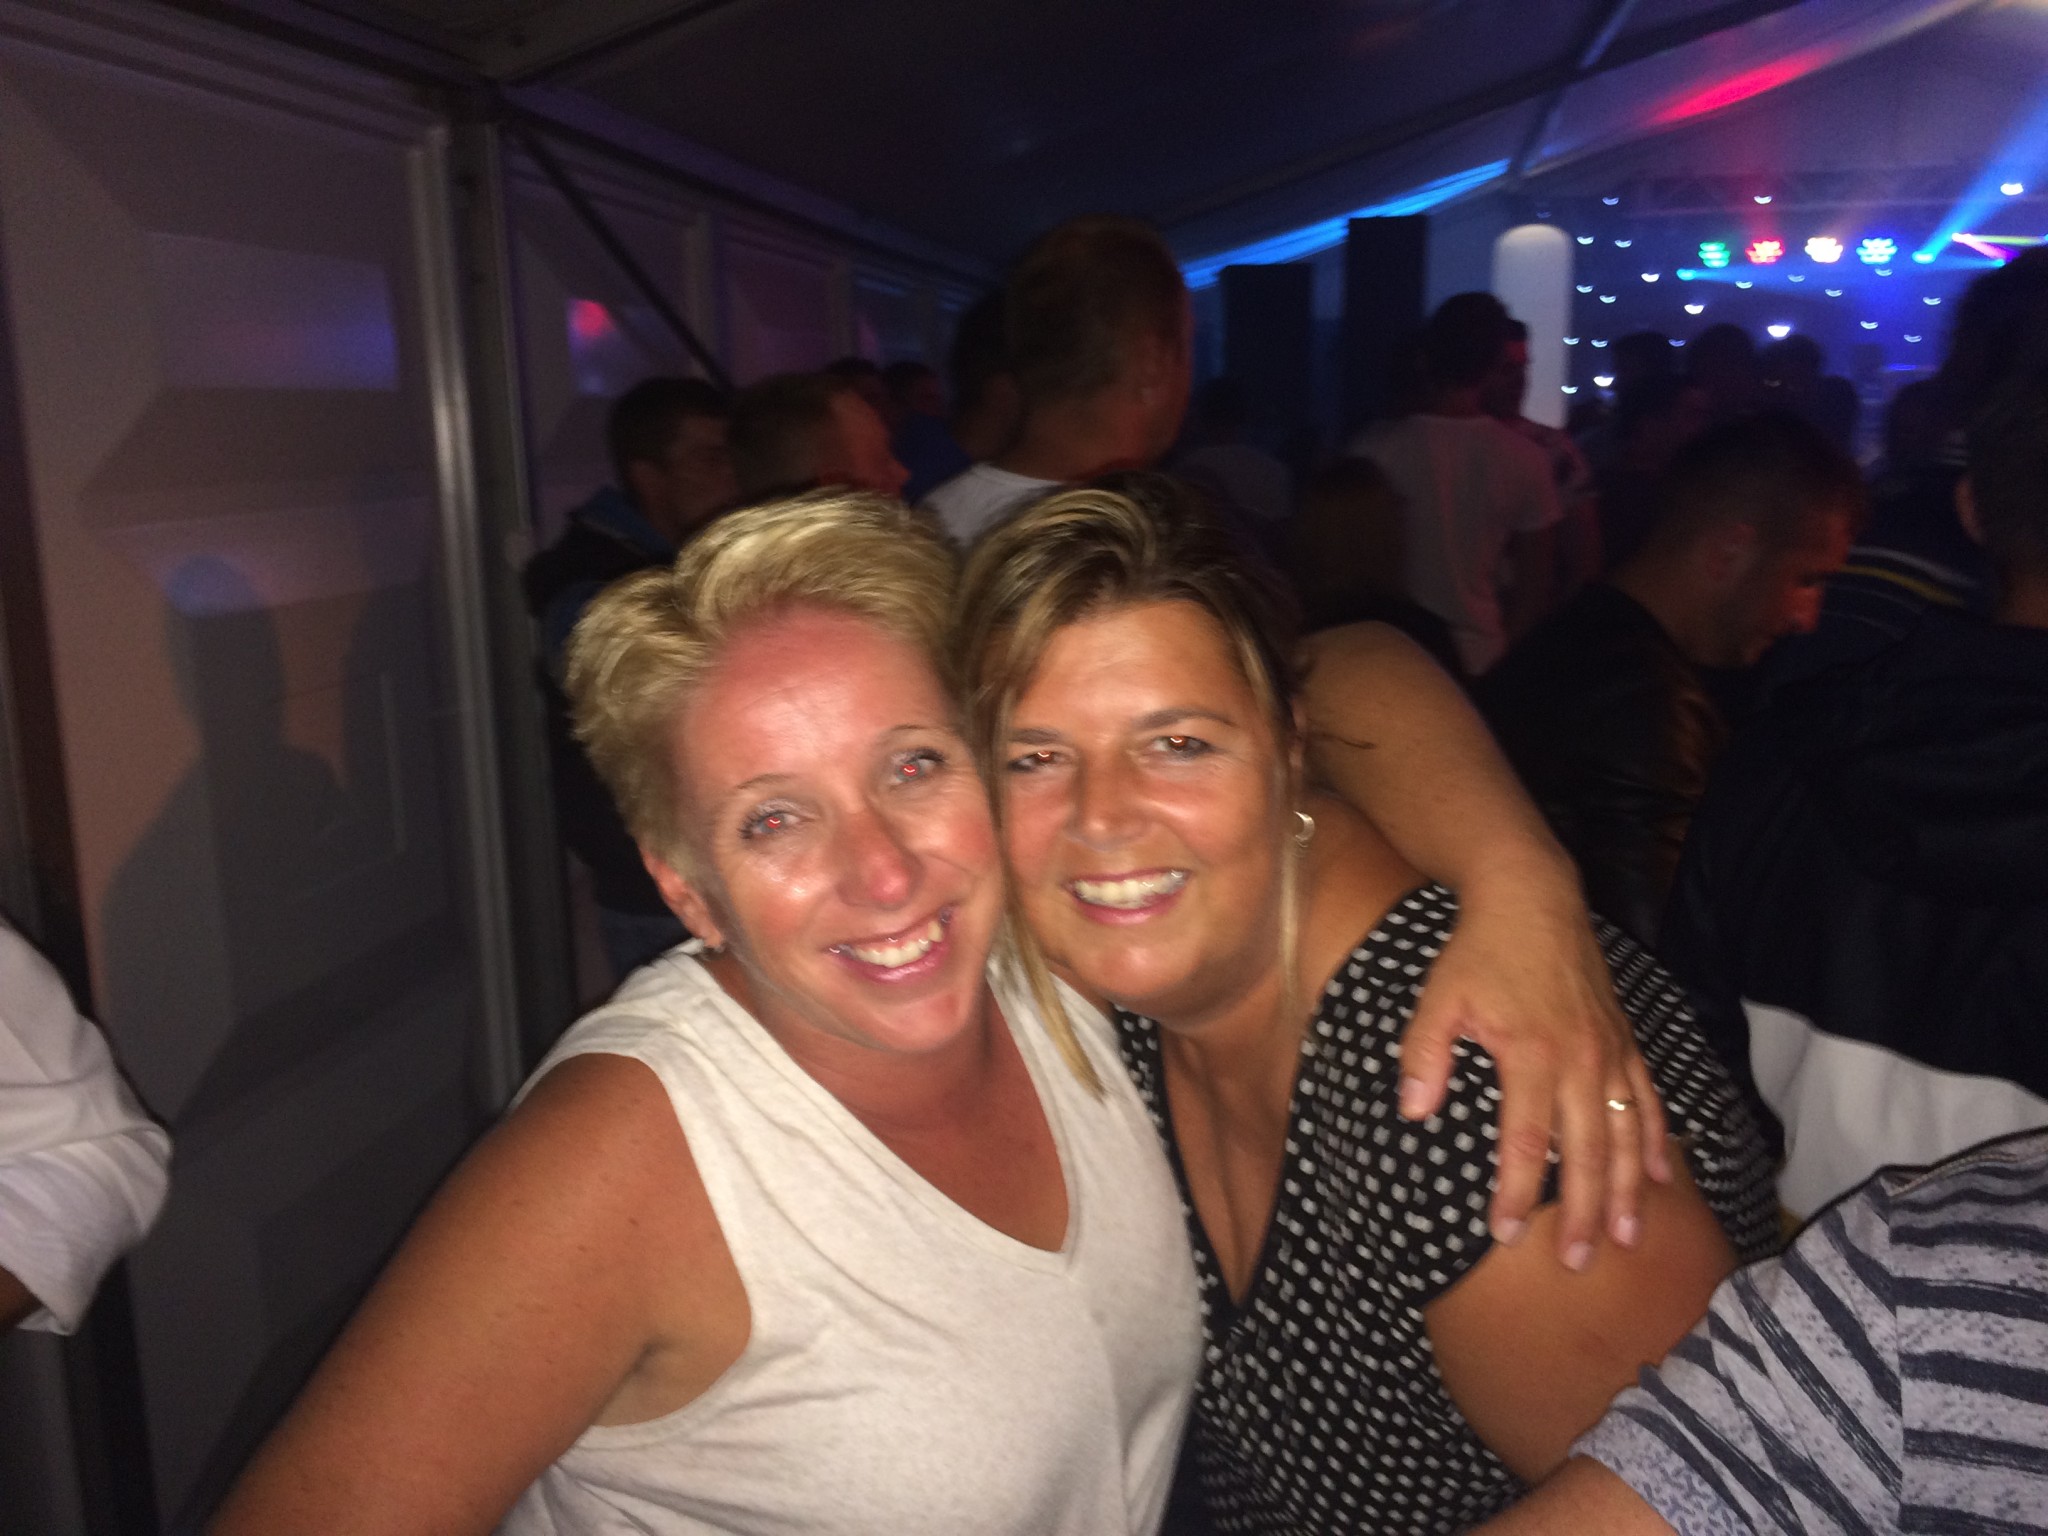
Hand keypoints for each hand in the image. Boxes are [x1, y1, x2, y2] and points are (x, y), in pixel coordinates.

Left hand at [1397, 862, 1670, 1267]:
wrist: (1532, 897)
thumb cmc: (1478, 952)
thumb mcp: (1437, 998)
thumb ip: (1423, 1056)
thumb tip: (1413, 1114)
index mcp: (1531, 1055)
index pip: (1524, 1142)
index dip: (1515, 1193)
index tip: (1503, 1234)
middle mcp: (1580, 1060)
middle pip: (1587, 1153)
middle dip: (1584, 1213)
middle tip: (1580, 1264)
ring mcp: (1609, 1052)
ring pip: (1626, 1135)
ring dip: (1628, 1190)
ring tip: (1628, 1239)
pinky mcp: (1624, 1041)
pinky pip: (1648, 1100)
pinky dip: (1656, 1140)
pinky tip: (1661, 1178)